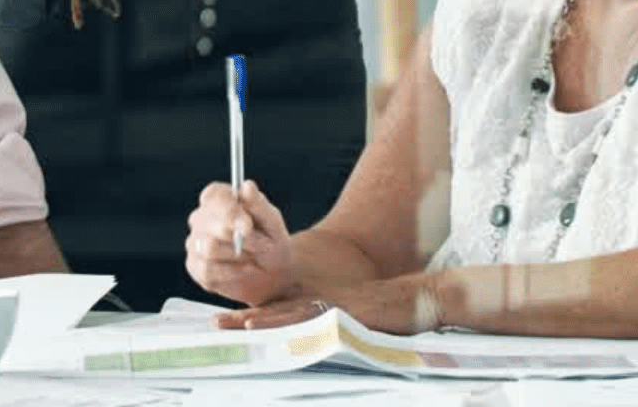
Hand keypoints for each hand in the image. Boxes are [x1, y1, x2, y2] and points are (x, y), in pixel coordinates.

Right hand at [184, 179, 293, 305]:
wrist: (271, 272)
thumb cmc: (270, 239)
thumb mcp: (271, 221)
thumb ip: (258, 204)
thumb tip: (247, 186)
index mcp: (220, 198)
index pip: (214, 195)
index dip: (230, 210)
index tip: (248, 224)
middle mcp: (201, 216)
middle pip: (211, 223)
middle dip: (241, 238)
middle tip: (260, 245)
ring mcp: (194, 241)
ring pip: (209, 248)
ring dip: (238, 256)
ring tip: (250, 257)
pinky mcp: (194, 266)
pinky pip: (207, 270)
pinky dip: (232, 272)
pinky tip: (242, 269)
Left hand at [216, 274, 442, 333]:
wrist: (422, 298)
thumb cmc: (394, 315)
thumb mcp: (360, 323)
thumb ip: (337, 328)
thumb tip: (319, 340)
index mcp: (323, 306)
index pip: (283, 313)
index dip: (256, 317)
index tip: (229, 323)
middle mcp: (322, 303)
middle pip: (276, 311)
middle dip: (245, 318)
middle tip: (215, 323)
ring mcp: (331, 306)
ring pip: (286, 313)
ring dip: (257, 320)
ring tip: (229, 324)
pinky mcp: (343, 312)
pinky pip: (310, 318)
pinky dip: (286, 322)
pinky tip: (267, 325)